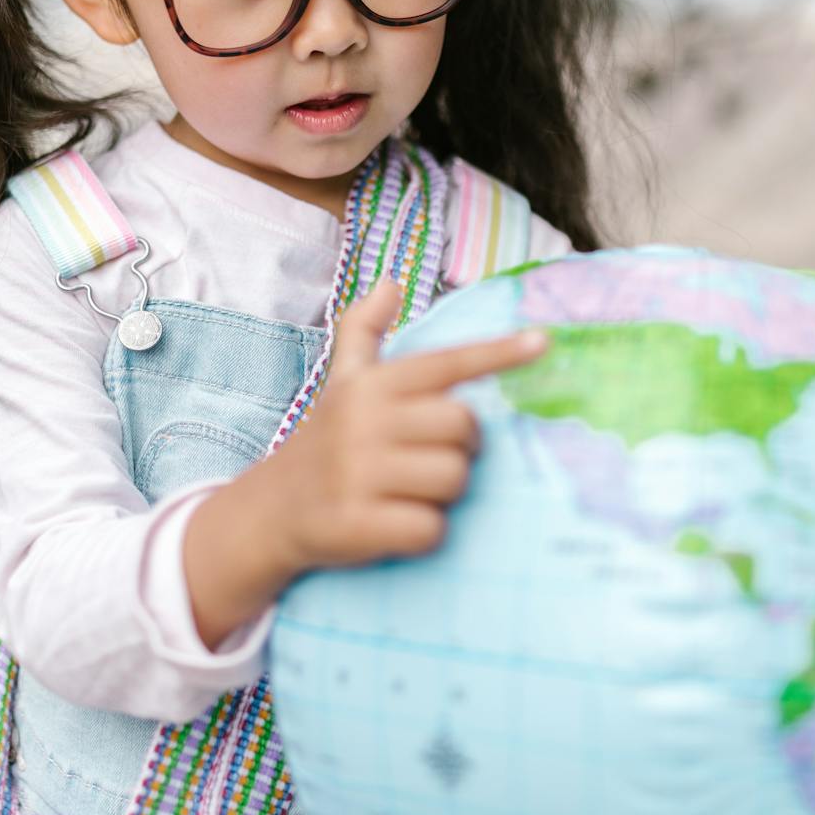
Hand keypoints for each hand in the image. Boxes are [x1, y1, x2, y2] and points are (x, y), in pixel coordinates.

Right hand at [261, 278, 550, 575]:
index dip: (497, 353)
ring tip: (408, 492)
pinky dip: (424, 533)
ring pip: (454, 479)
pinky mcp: (357, 523)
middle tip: (429, 457)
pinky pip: (431, 529)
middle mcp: (364, 421)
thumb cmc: (325, 440)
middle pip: (464, 428)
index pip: (446, 363)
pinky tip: (396, 524)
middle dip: (461, 448)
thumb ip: (364, 329)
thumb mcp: (342, 382)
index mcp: (371, 385)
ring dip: (443, 494)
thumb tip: (389, 281)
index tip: (543, 342)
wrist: (271, 510)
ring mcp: (358, 473)